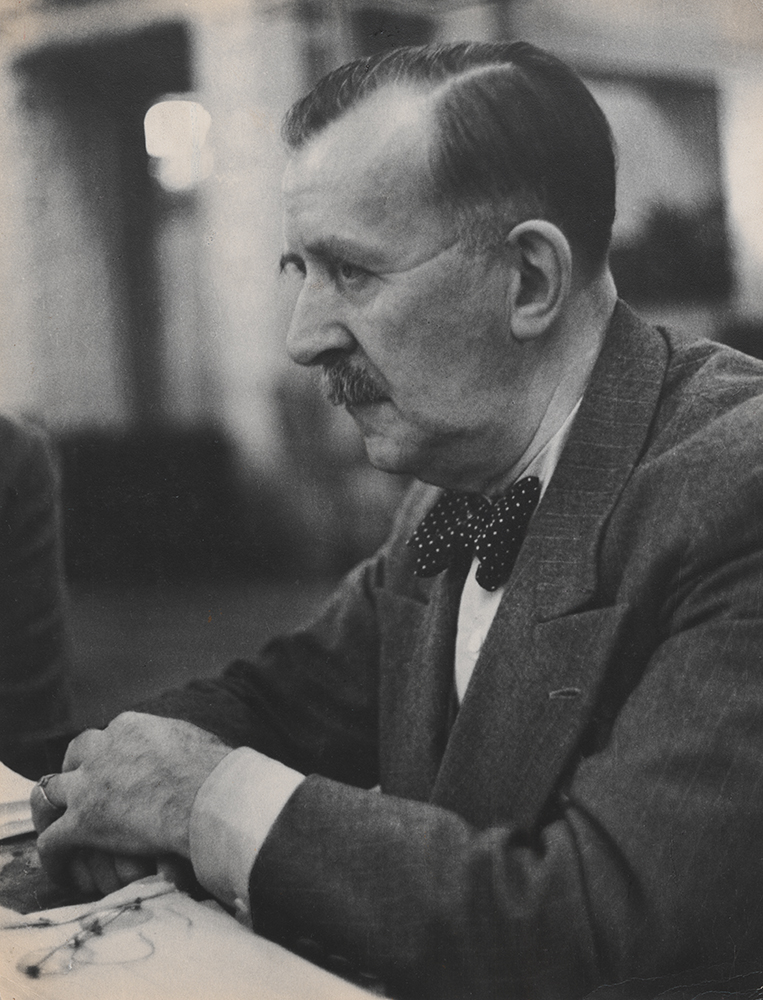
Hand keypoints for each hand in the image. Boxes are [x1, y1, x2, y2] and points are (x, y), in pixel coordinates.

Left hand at [31, 712, 230, 888]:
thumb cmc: (217, 773)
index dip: (108, 755)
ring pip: (50, 794)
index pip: (107, 737)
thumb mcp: (193, 741)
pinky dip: (54, 857)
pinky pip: (51, 841)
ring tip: (60, 830)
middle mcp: (103, 750)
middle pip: (75, 755)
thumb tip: (191, 754)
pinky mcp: (83, 822)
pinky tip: (64, 871)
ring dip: (54, 812)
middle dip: (75, 772)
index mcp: (130, 727)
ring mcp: (89, 786)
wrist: (211, 796)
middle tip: (81, 793)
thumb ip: (177, 745)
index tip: (115, 771)